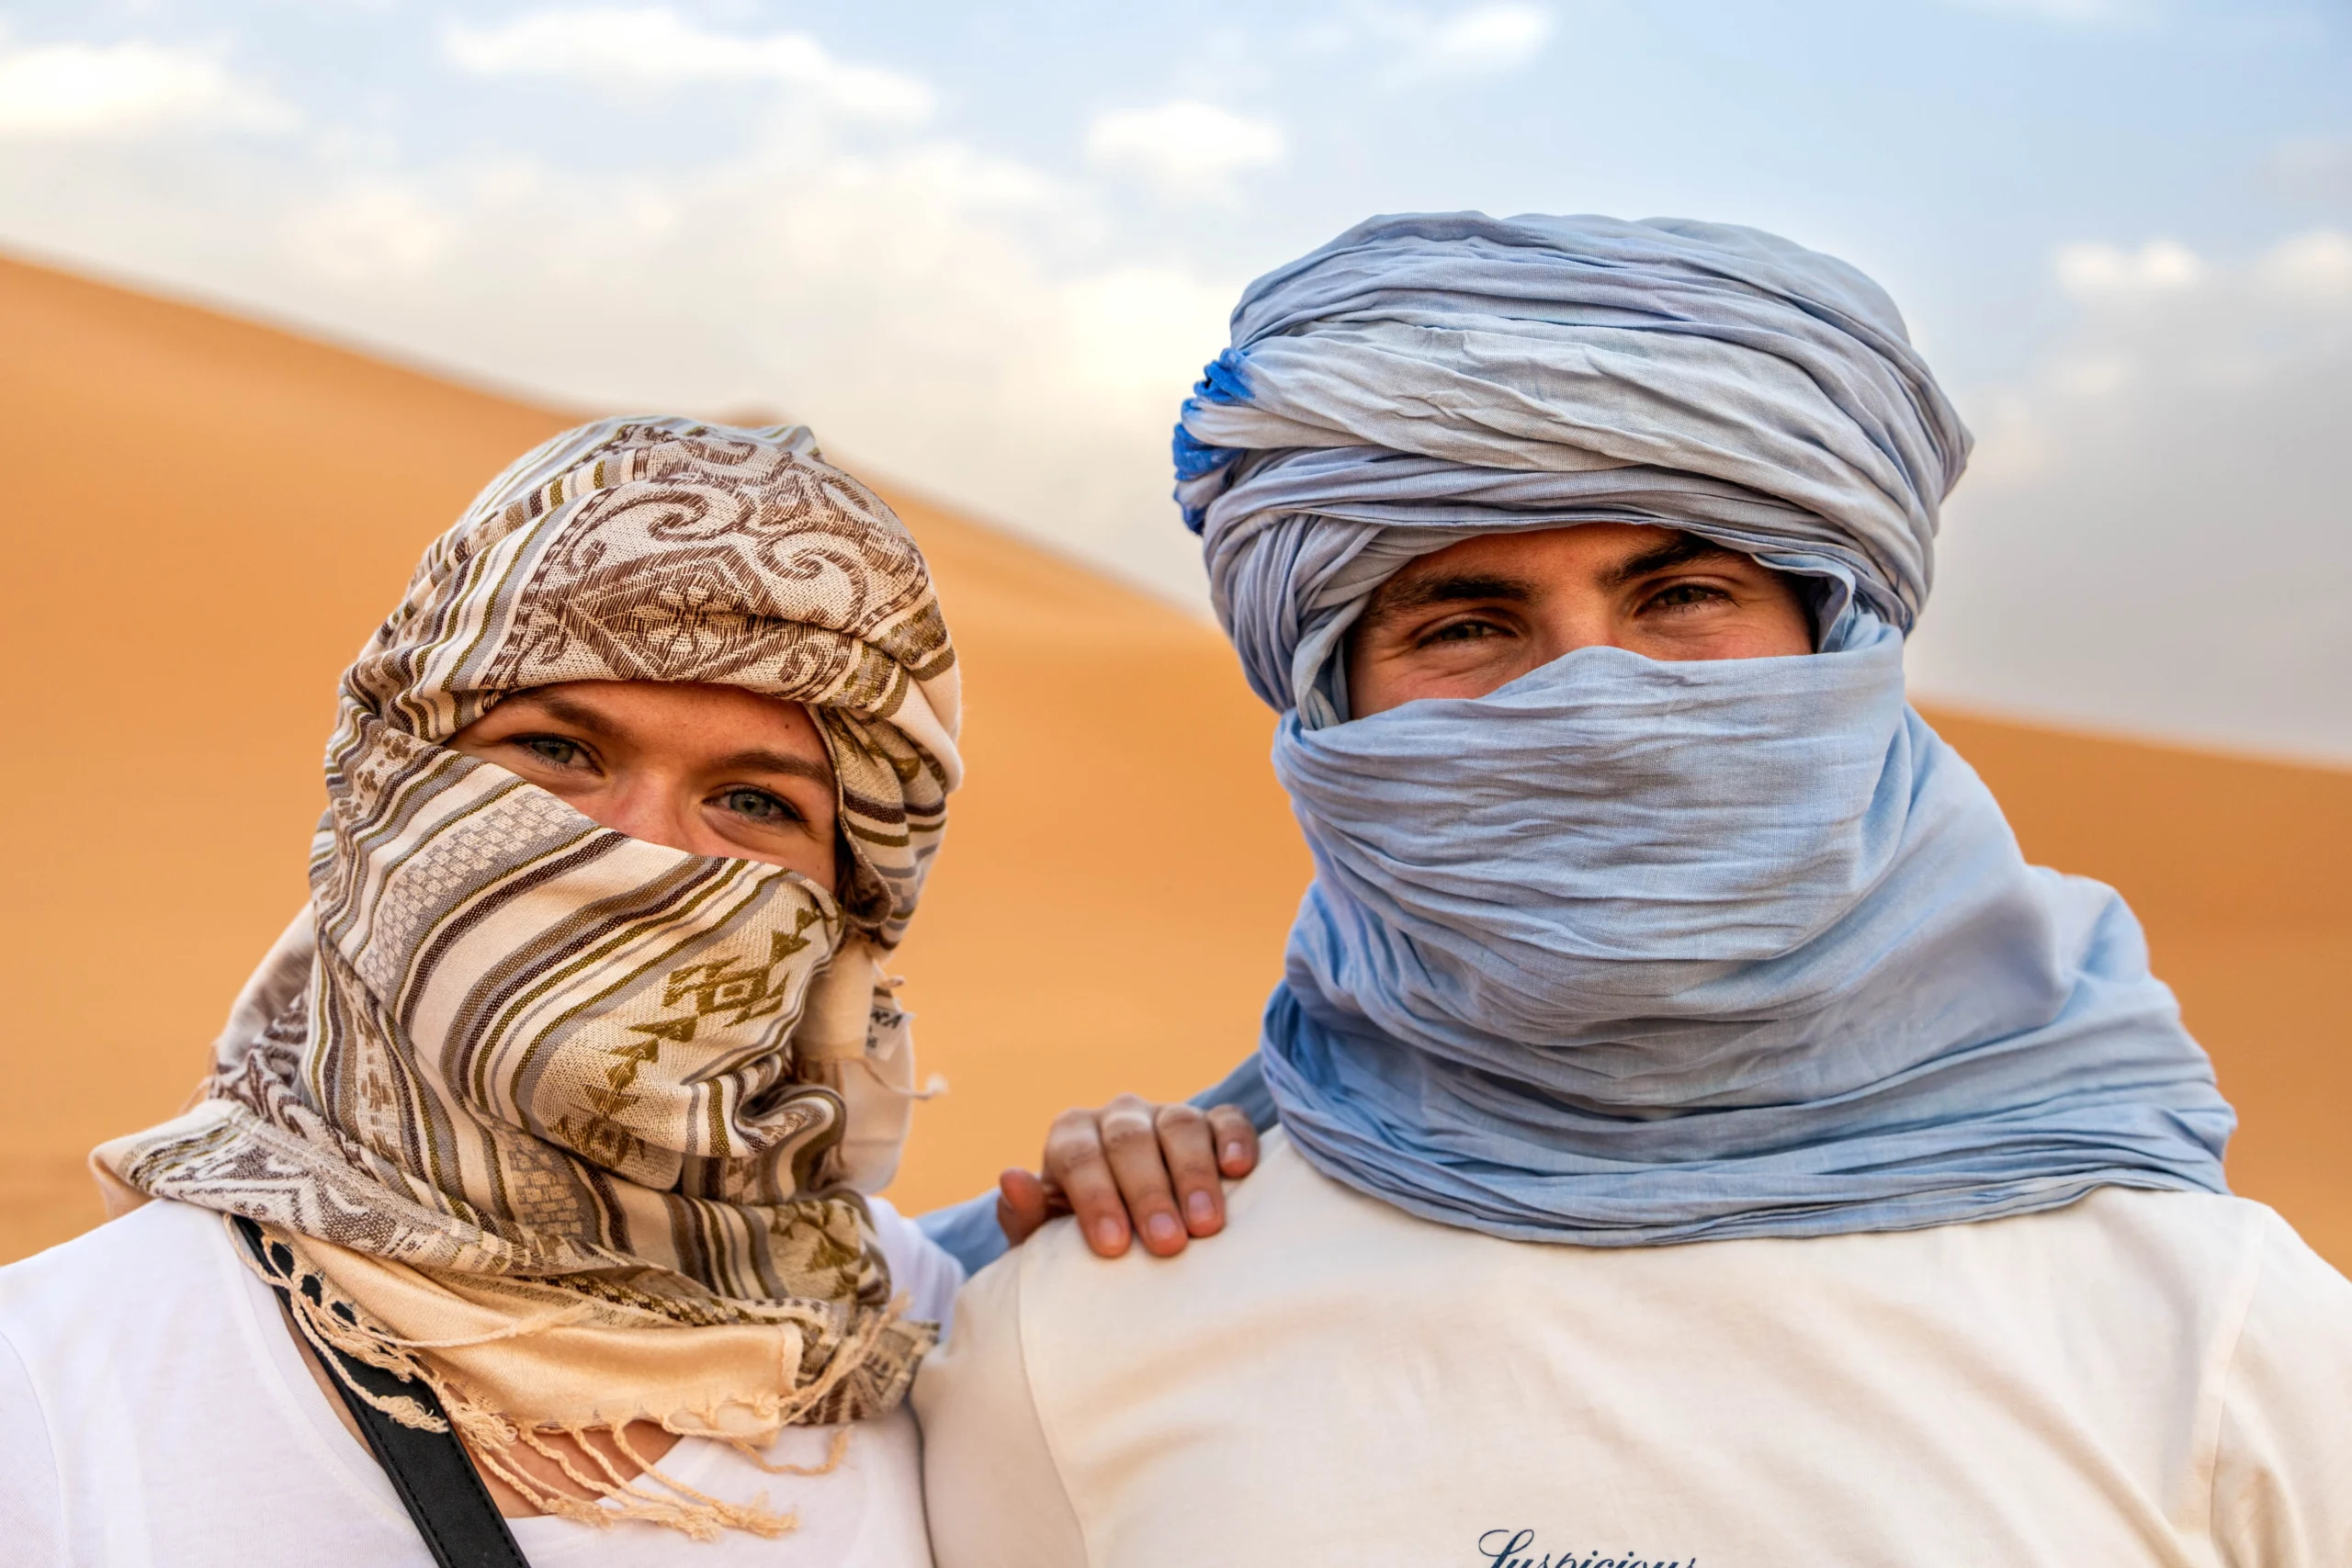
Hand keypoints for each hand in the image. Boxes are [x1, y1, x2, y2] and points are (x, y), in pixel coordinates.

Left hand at [997, 1096, 1259, 1257]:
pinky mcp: (1215, 1123)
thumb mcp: (1048, 1237)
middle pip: (1129, 1139)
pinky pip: (1228, 1118)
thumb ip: (1026, 1215)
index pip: (1076, 1156)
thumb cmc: (1085, 1240)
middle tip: (1166, 1244)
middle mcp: (1118, 1117)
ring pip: (1180, 1125)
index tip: (1113, 1247)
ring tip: (1207, 1227)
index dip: (1095, 1199)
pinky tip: (1239, 1170)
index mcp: (1071, 1136)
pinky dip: (1235, 1139)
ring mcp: (1168, 1116)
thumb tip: (1010, 1179)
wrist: (1132, 1232)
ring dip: (1194, 1175)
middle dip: (1148, 1192)